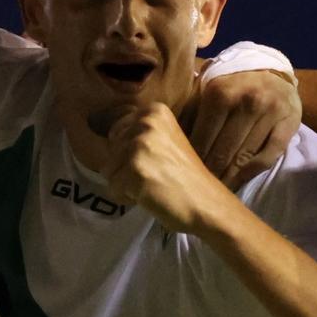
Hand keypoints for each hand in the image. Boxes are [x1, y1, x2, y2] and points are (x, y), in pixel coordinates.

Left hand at [104, 103, 239, 234]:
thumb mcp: (164, 141)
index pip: (116, 132)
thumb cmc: (186, 177)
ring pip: (109, 170)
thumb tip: (108, 139)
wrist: (208, 205)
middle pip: (110, 151)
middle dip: (126, 168)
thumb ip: (138, 135)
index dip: (129, 153)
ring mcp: (140, 145)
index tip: (154, 161)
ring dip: (126, 183)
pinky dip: (127, 196)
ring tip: (154, 185)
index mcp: (154, 111)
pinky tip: (150, 195)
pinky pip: (113, 187)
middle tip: (156, 175)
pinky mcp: (135, 169)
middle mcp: (145, 122)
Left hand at [189, 69, 300, 188]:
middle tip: (199, 187)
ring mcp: (270, 113)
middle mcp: (246, 102)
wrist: (270, 72)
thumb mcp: (207, 90)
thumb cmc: (230, 85)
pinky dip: (250, 173)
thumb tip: (171, 141)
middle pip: (222, 150)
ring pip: (244, 156)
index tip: (185, 173)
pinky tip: (238, 180)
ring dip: (228, 176)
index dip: (193, 158)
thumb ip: (191, 113)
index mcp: (219, 93)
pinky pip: (267, 157)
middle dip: (210, 172)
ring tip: (216, 188)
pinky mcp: (288, 124)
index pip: (202, 136)